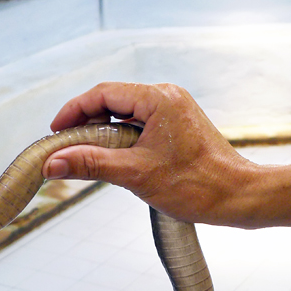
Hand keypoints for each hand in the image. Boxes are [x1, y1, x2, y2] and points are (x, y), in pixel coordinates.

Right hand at [43, 82, 256, 225]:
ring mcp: (174, 108)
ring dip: (102, 131)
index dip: (73, 111)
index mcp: (158, 98)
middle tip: (65, 146)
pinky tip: (112, 156)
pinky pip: (140, 122)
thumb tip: (52, 164)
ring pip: (125, 112)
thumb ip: (90, 164)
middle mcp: (167, 95)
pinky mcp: (178, 124)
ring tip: (84, 154)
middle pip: (112, 99)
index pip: (102, 93)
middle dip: (85, 122)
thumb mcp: (134, 174)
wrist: (238, 196)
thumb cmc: (196, 185)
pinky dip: (120, 137)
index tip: (55, 132)